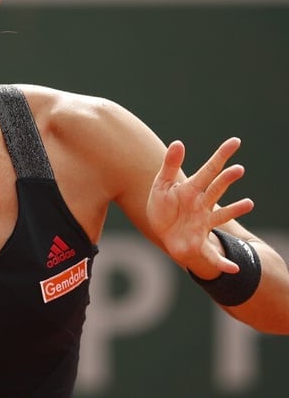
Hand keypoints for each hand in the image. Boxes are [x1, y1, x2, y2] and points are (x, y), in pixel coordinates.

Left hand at [146, 138, 253, 275]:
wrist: (163, 232)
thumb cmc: (165, 207)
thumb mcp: (162, 185)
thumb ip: (170, 165)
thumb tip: (179, 142)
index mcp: (192, 189)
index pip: (209, 169)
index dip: (221, 155)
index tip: (235, 141)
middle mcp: (201, 205)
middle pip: (216, 189)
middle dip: (226, 180)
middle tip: (238, 168)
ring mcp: (203, 223)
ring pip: (221, 215)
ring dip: (234, 210)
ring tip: (248, 203)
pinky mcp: (199, 241)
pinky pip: (213, 254)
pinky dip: (223, 262)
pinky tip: (233, 268)